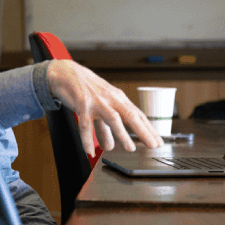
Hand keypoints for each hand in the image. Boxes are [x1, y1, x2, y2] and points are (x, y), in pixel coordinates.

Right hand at [46, 59, 162, 155]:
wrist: (66, 73)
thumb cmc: (86, 90)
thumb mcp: (99, 107)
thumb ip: (105, 128)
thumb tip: (110, 147)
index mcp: (118, 98)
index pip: (137, 115)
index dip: (149, 129)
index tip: (158, 142)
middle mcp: (110, 99)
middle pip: (131, 115)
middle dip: (143, 131)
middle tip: (153, 145)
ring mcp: (97, 101)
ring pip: (113, 118)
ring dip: (123, 134)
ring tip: (130, 148)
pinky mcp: (82, 103)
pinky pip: (85, 124)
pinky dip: (88, 139)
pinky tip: (89, 151)